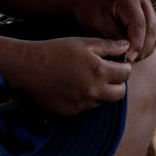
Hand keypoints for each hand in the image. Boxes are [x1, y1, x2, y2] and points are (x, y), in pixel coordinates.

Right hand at [0, 36, 133, 118]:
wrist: (28, 68)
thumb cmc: (56, 50)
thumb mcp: (83, 43)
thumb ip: (109, 46)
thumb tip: (127, 47)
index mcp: (99, 71)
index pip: (126, 74)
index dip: (124, 67)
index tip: (118, 64)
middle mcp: (93, 91)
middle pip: (120, 94)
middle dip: (118, 84)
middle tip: (109, 74)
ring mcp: (81, 104)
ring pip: (103, 101)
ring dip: (101, 92)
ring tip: (87, 79)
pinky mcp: (70, 112)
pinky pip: (86, 108)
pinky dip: (85, 99)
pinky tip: (74, 87)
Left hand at [71, 0, 155, 60]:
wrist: (90, 3)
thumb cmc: (90, 13)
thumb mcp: (98, 25)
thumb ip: (114, 39)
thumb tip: (128, 56)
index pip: (139, 24)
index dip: (136, 44)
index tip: (129, 59)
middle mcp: (142, 0)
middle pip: (150, 29)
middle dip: (143, 49)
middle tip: (131, 62)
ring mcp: (148, 6)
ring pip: (154, 33)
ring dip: (146, 49)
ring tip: (132, 59)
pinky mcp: (149, 15)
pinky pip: (154, 34)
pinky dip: (147, 46)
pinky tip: (135, 54)